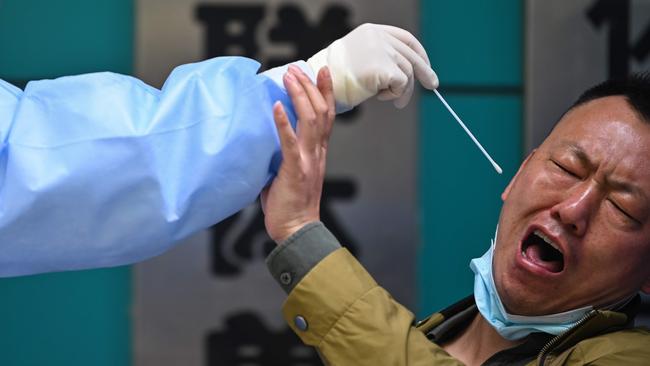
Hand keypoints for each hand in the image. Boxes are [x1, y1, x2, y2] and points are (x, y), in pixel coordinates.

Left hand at [261, 65, 334, 242]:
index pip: (327, 116)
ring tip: (289, 77)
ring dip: (300, 96)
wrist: (297, 231)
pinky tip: (276, 107)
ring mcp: (308, 160)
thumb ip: (284, 155)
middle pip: (321, 112)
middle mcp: (317, 153)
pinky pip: (290, 142)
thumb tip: (266, 140)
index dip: (326, 92)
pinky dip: (284, 123)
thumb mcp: (290, 173)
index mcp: (318, 153)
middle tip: (299, 68)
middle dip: (311, 87)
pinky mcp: (295, 170)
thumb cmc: (290, 206)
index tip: (322, 71)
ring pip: (311, 120)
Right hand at [307, 23, 438, 109]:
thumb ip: (380, 57)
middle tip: (432, 84)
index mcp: (372, 31)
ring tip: (394, 100)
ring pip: (408, 73)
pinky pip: (401, 84)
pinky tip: (381, 97)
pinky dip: (395, 94)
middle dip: (424, 71)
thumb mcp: (359, 58)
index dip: (419, 53)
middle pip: (411, 55)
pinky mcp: (383, 67)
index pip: (405, 39)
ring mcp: (382, 51)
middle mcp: (379, 38)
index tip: (425, 65)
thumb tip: (407, 72)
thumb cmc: (334, 77)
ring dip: (403, 90)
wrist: (318, 83)